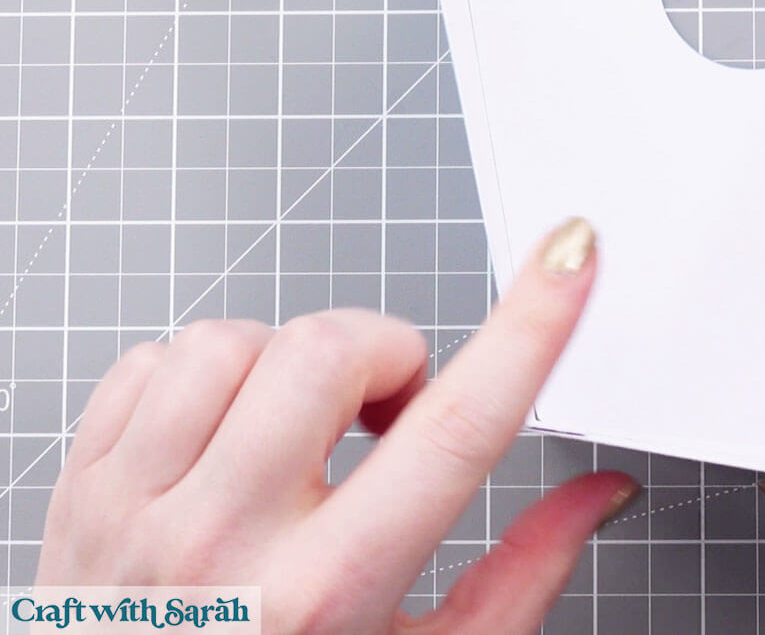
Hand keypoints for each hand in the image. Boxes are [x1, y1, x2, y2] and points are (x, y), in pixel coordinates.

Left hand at [37, 218, 633, 632]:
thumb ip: (523, 575)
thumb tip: (597, 496)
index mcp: (327, 595)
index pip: (459, 428)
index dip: (531, 327)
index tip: (569, 257)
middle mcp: (222, 547)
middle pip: (331, 349)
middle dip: (387, 358)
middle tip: (389, 419)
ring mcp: (136, 511)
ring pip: (234, 339)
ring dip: (290, 367)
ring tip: (303, 435)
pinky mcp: (80, 489)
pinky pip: (153, 359)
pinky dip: (207, 377)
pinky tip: (230, 438)